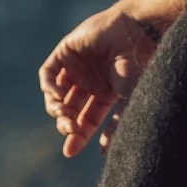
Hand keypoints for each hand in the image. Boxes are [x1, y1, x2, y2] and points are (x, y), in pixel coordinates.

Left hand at [39, 0, 186, 157]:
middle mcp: (90, 81)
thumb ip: (115, 126)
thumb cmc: (137, 65)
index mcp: (106, 93)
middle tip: (69, 130)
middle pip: (70, 109)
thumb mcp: (127, 100)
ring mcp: (77, 66)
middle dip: (67, 123)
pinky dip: (49, 87)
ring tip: (64, 114)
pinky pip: (48, 74)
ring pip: (56, 94)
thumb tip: (104, 154)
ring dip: (56, 108)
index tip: (69, 152)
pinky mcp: (65, 52)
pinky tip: (57, 96)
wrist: (135, 33)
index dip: (78, 136)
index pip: (87, 120)